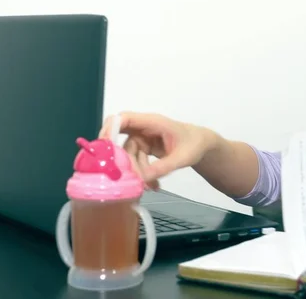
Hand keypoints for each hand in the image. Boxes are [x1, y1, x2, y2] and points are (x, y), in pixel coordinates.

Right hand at [98, 112, 216, 189]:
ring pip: (128, 155)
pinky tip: (154, 185)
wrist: (201, 145)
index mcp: (153, 122)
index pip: (124, 118)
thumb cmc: (194, 145)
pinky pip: (136, 161)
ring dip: (136, 171)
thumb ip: (163, 167)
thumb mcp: (182, 158)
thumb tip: (142, 179)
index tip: (103, 147)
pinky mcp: (144, 148)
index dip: (110, 129)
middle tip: (131, 178)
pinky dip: (142, 173)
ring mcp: (142, 138)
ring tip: (150, 186)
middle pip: (121, 140)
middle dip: (123, 161)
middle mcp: (144, 128)